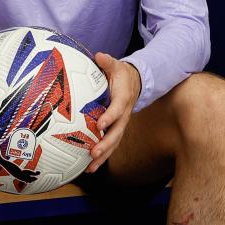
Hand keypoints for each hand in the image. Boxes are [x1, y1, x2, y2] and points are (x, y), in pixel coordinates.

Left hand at [88, 53, 141, 172]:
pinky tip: (88, 168)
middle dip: (105, 144)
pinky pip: (110, 145)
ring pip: (113, 143)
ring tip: (90, 168)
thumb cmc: (121, 74)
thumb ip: (107, 62)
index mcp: (122, 99)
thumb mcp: (116, 65)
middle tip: (93, 153)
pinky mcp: (115, 130)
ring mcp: (120, 124)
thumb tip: (99, 56)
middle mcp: (123, 115)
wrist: (135, 83)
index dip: (109, 117)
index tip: (100, 125)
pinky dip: (101, 157)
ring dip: (103, 156)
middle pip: (116, 133)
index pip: (116, 110)